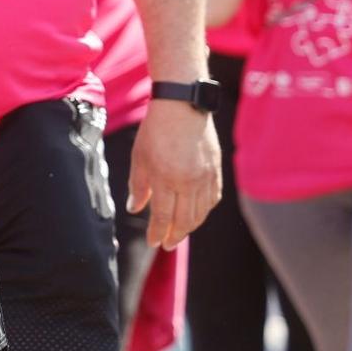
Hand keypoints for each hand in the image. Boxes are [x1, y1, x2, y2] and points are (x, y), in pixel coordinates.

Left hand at [127, 100, 221, 248]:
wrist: (182, 105)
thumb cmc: (155, 130)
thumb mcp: (139, 157)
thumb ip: (138, 186)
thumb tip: (135, 208)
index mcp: (166, 178)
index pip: (163, 217)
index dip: (157, 233)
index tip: (153, 243)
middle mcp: (188, 181)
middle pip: (184, 221)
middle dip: (174, 236)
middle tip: (167, 245)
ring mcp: (205, 176)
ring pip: (200, 213)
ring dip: (189, 227)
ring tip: (179, 232)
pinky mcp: (216, 170)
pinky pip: (212, 199)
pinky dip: (204, 211)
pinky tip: (196, 214)